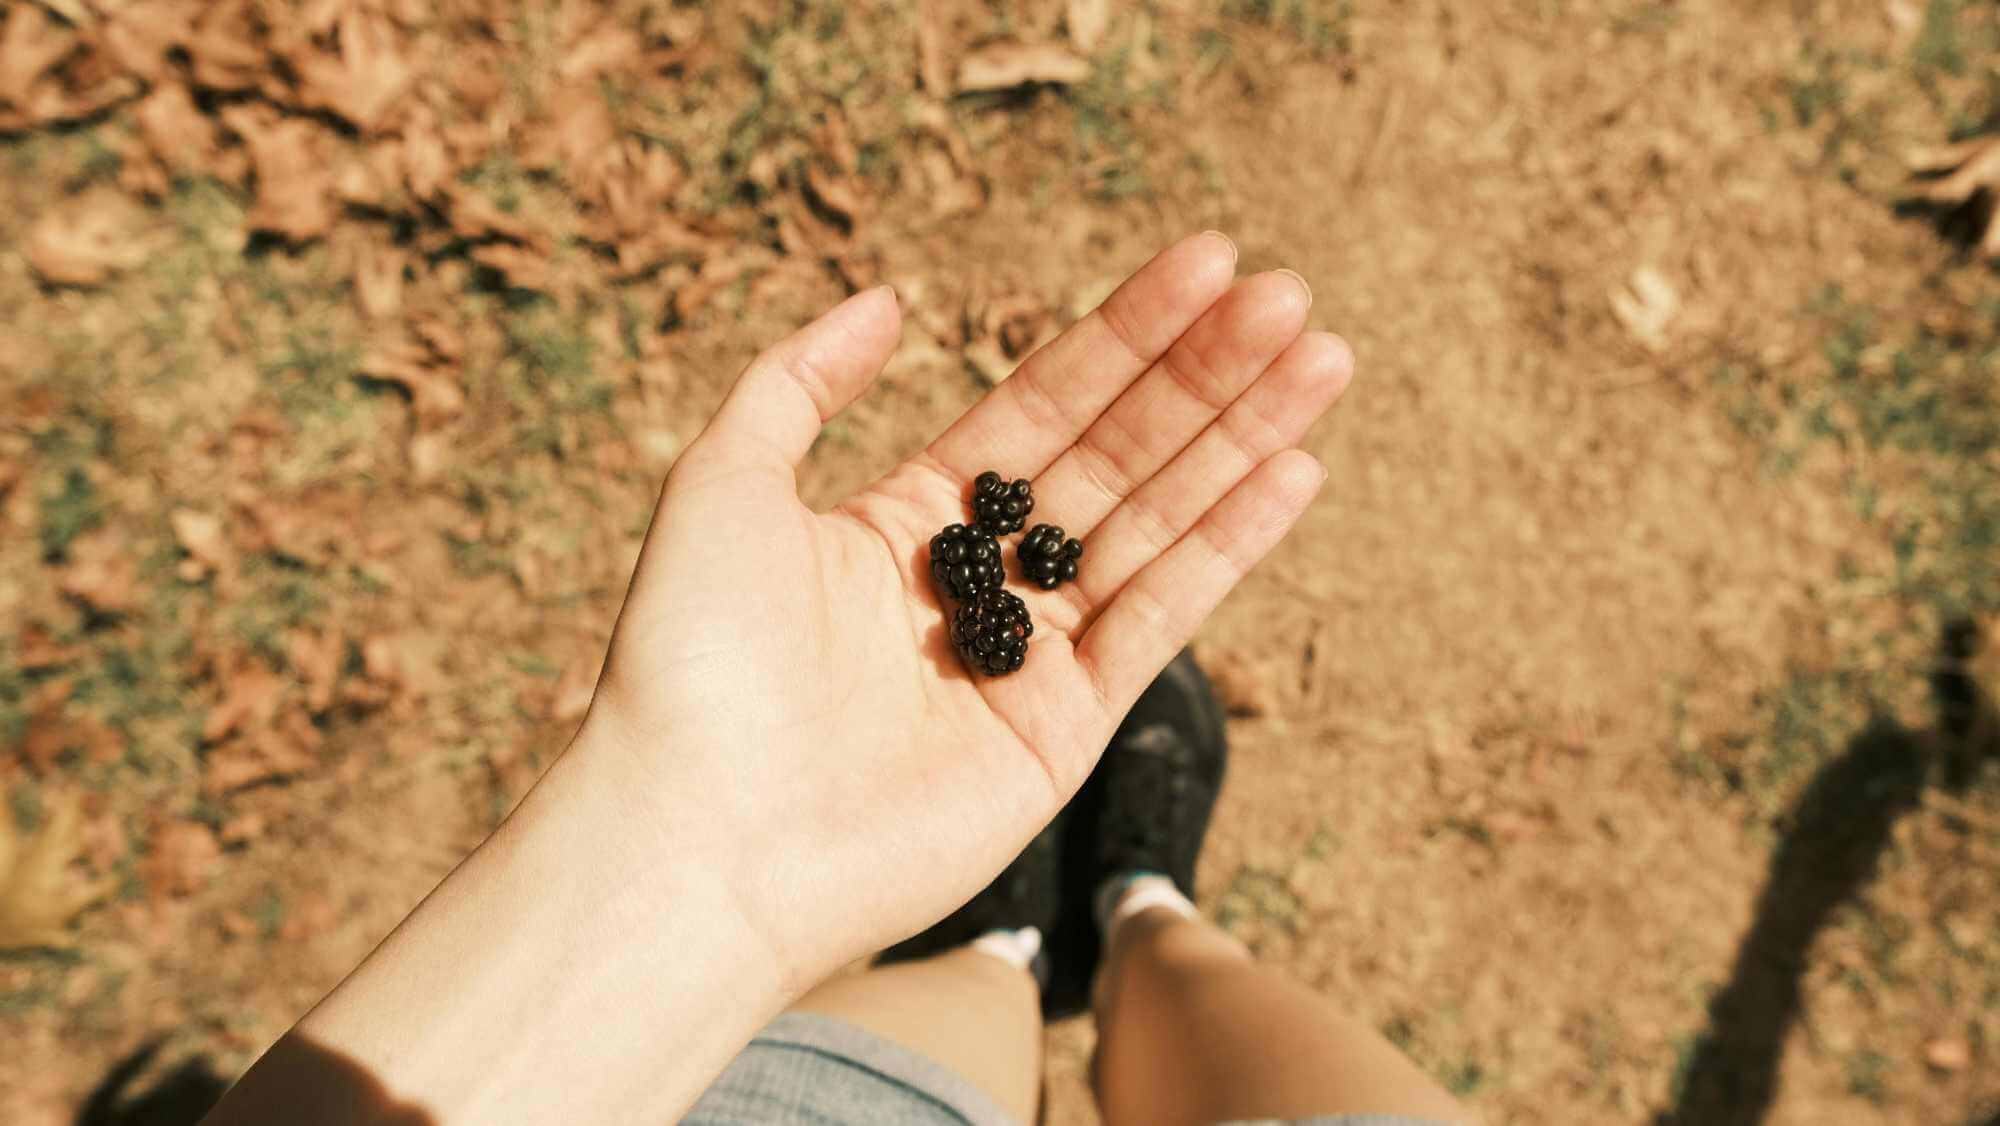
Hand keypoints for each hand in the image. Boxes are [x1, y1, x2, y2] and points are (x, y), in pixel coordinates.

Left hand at [582, 232, 1352, 989]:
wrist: (700, 839)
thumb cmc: (693, 660)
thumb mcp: (723, 479)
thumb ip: (800, 380)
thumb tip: (888, 300)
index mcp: (906, 523)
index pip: (1042, 407)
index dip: (1125, 336)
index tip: (1207, 261)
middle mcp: (977, 585)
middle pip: (1117, 457)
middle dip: (1204, 376)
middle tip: (1288, 295)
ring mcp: (1027, 660)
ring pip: (1156, 526)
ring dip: (1242, 442)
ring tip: (1322, 355)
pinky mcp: (1063, 733)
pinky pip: (1161, 621)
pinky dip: (1230, 546)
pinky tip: (1295, 469)